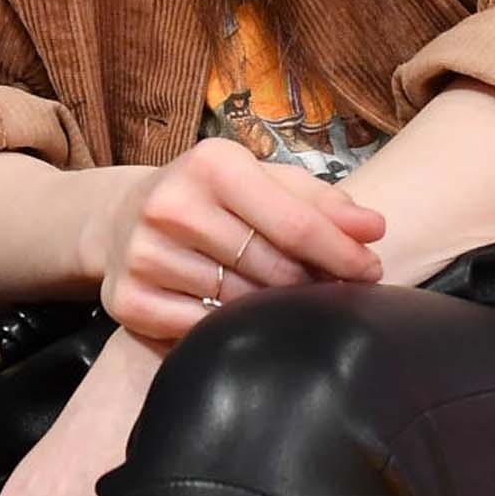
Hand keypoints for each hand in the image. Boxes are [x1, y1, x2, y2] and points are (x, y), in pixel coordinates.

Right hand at [82, 135, 384, 344]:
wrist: (120, 218)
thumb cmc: (210, 198)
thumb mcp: (260, 181)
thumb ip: (319, 201)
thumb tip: (373, 229)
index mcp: (212, 165)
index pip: (296, 224)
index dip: (343, 253)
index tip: (372, 271)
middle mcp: (172, 206)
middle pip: (274, 269)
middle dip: (311, 283)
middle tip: (326, 288)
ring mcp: (146, 255)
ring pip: (241, 304)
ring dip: (271, 310)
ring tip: (278, 299)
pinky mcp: (129, 300)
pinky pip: (201, 330)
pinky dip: (226, 330)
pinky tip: (234, 318)